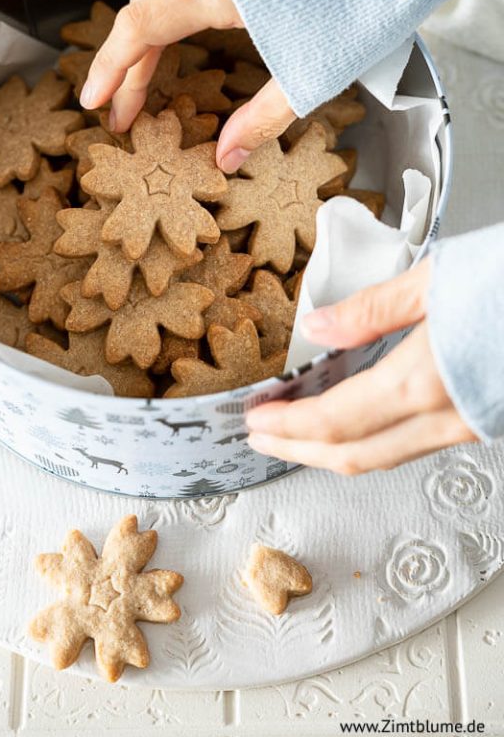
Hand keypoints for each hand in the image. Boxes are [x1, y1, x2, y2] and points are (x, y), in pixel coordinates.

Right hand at [79, 0, 294, 171]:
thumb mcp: (310, 75)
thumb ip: (260, 119)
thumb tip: (224, 159)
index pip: (137, 28)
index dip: (110, 69)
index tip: (94, 102)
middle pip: (143, 8)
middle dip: (127, 62)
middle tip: (123, 109)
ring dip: (148, 36)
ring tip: (146, 82)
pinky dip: (172, 12)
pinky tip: (184, 37)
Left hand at [245, 259, 477, 473]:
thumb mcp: (433, 279)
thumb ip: (371, 308)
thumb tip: (317, 328)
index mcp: (424, 380)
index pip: (334, 419)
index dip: (288, 425)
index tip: (256, 419)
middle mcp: (447, 416)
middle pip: (355, 454)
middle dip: (299, 450)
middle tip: (263, 439)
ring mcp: (469, 426)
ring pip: (387, 456)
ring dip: (336, 450)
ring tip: (299, 433)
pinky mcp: (484, 422)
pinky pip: (415, 445)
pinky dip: (374, 440)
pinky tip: (358, 423)